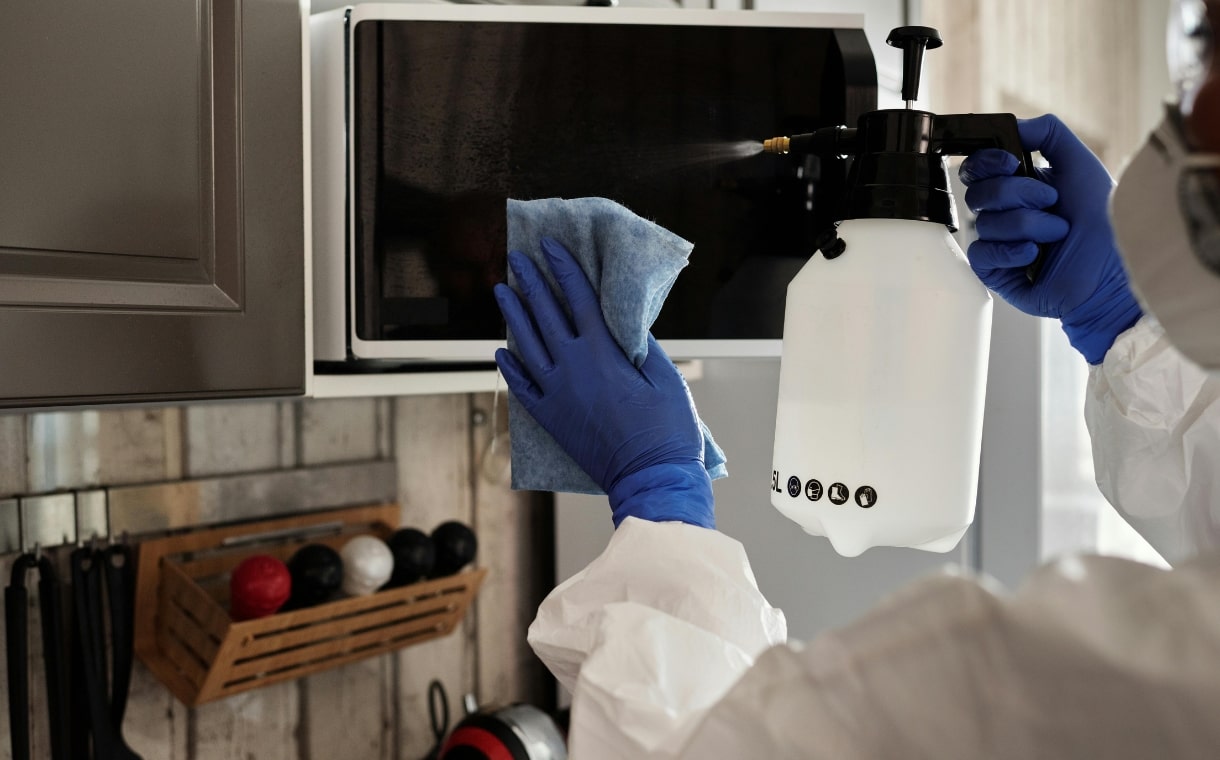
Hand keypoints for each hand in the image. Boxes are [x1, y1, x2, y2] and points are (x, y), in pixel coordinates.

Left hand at [493, 237, 714, 528]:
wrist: (651, 478)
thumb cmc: (668, 431)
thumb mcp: (667, 378)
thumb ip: (643, 346)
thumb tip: (624, 323)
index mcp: (603, 353)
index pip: (578, 298)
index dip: (563, 268)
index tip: (550, 246)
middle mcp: (572, 368)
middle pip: (545, 314)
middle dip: (531, 282)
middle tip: (517, 259)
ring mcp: (557, 395)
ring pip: (526, 345)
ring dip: (513, 315)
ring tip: (503, 292)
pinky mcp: (552, 419)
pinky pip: (522, 388)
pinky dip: (510, 368)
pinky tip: (502, 352)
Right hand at [959, 114, 1141, 363]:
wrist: (1113, 266)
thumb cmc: (1104, 219)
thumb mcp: (1080, 163)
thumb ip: (1048, 134)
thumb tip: (1012, 125)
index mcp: (1018, 186)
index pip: (977, 168)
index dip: (987, 163)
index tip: (1012, 163)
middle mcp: (1005, 213)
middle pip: (977, 193)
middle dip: (1018, 194)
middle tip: (1051, 202)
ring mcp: (999, 243)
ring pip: (986, 223)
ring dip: (1028, 225)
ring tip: (1057, 234)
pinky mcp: (995, 271)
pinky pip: (982, 253)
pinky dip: (1011, 251)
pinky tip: (1034, 255)